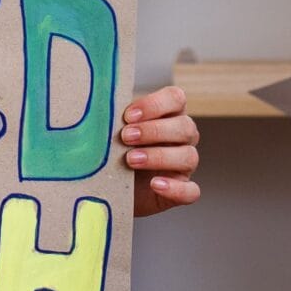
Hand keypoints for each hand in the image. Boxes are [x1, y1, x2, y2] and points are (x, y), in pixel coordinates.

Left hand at [124, 85, 200, 216]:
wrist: (111, 188)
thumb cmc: (114, 152)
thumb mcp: (113, 133)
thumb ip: (113, 119)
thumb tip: (99, 108)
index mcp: (169, 115)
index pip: (176, 98)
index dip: (155, 104)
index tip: (128, 115)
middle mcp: (182, 138)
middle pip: (185, 126)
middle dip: (154, 131)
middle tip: (126, 137)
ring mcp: (185, 165)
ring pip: (189, 156)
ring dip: (159, 156)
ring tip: (131, 160)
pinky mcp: (183, 191)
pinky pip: (191, 191)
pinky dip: (175, 188)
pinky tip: (155, 184)